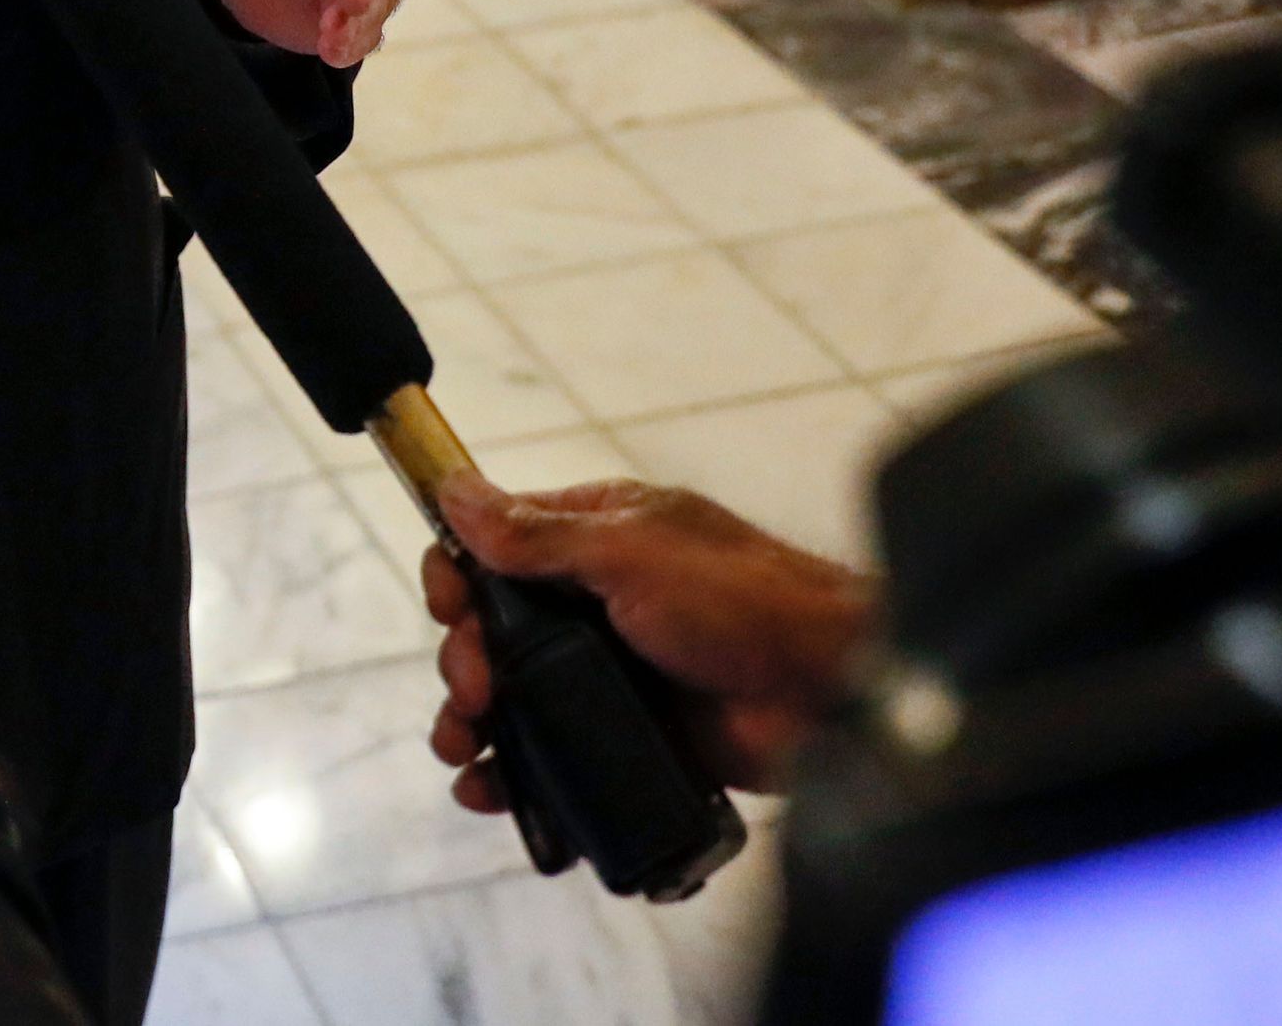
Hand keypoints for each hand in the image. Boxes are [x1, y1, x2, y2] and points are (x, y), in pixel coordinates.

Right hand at [421, 472, 874, 805]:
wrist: (831, 693)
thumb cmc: (743, 600)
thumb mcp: (630, 552)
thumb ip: (538, 533)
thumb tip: (457, 491)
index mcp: (595, 538)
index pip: (496, 545)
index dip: (458, 575)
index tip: (450, 608)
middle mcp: (596, 602)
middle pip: (493, 629)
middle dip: (465, 660)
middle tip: (474, 691)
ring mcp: (612, 673)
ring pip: (514, 697)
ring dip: (473, 723)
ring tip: (463, 750)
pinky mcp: (629, 736)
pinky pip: (554, 755)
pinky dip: (514, 774)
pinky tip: (491, 792)